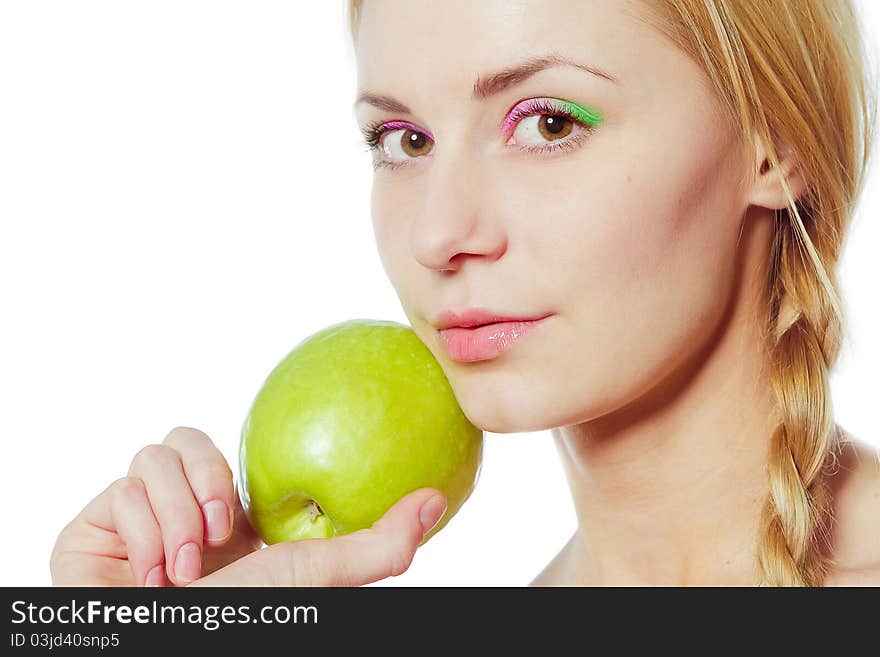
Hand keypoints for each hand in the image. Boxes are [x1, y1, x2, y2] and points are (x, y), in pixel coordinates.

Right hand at [50, 426, 446, 585]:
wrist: (150, 651)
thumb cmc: (236, 621)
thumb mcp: (315, 579)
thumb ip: (376, 544)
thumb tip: (436, 499)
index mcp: (229, 519)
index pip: (231, 453)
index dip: (238, 460)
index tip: (254, 494)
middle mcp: (181, 511)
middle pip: (186, 438)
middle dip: (206, 480)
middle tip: (221, 531)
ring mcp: (135, 517)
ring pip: (152, 456)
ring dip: (175, 518)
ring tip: (186, 573)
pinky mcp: (92, 526)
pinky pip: (120, 489)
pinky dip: (143, 534)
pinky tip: (153, 582)